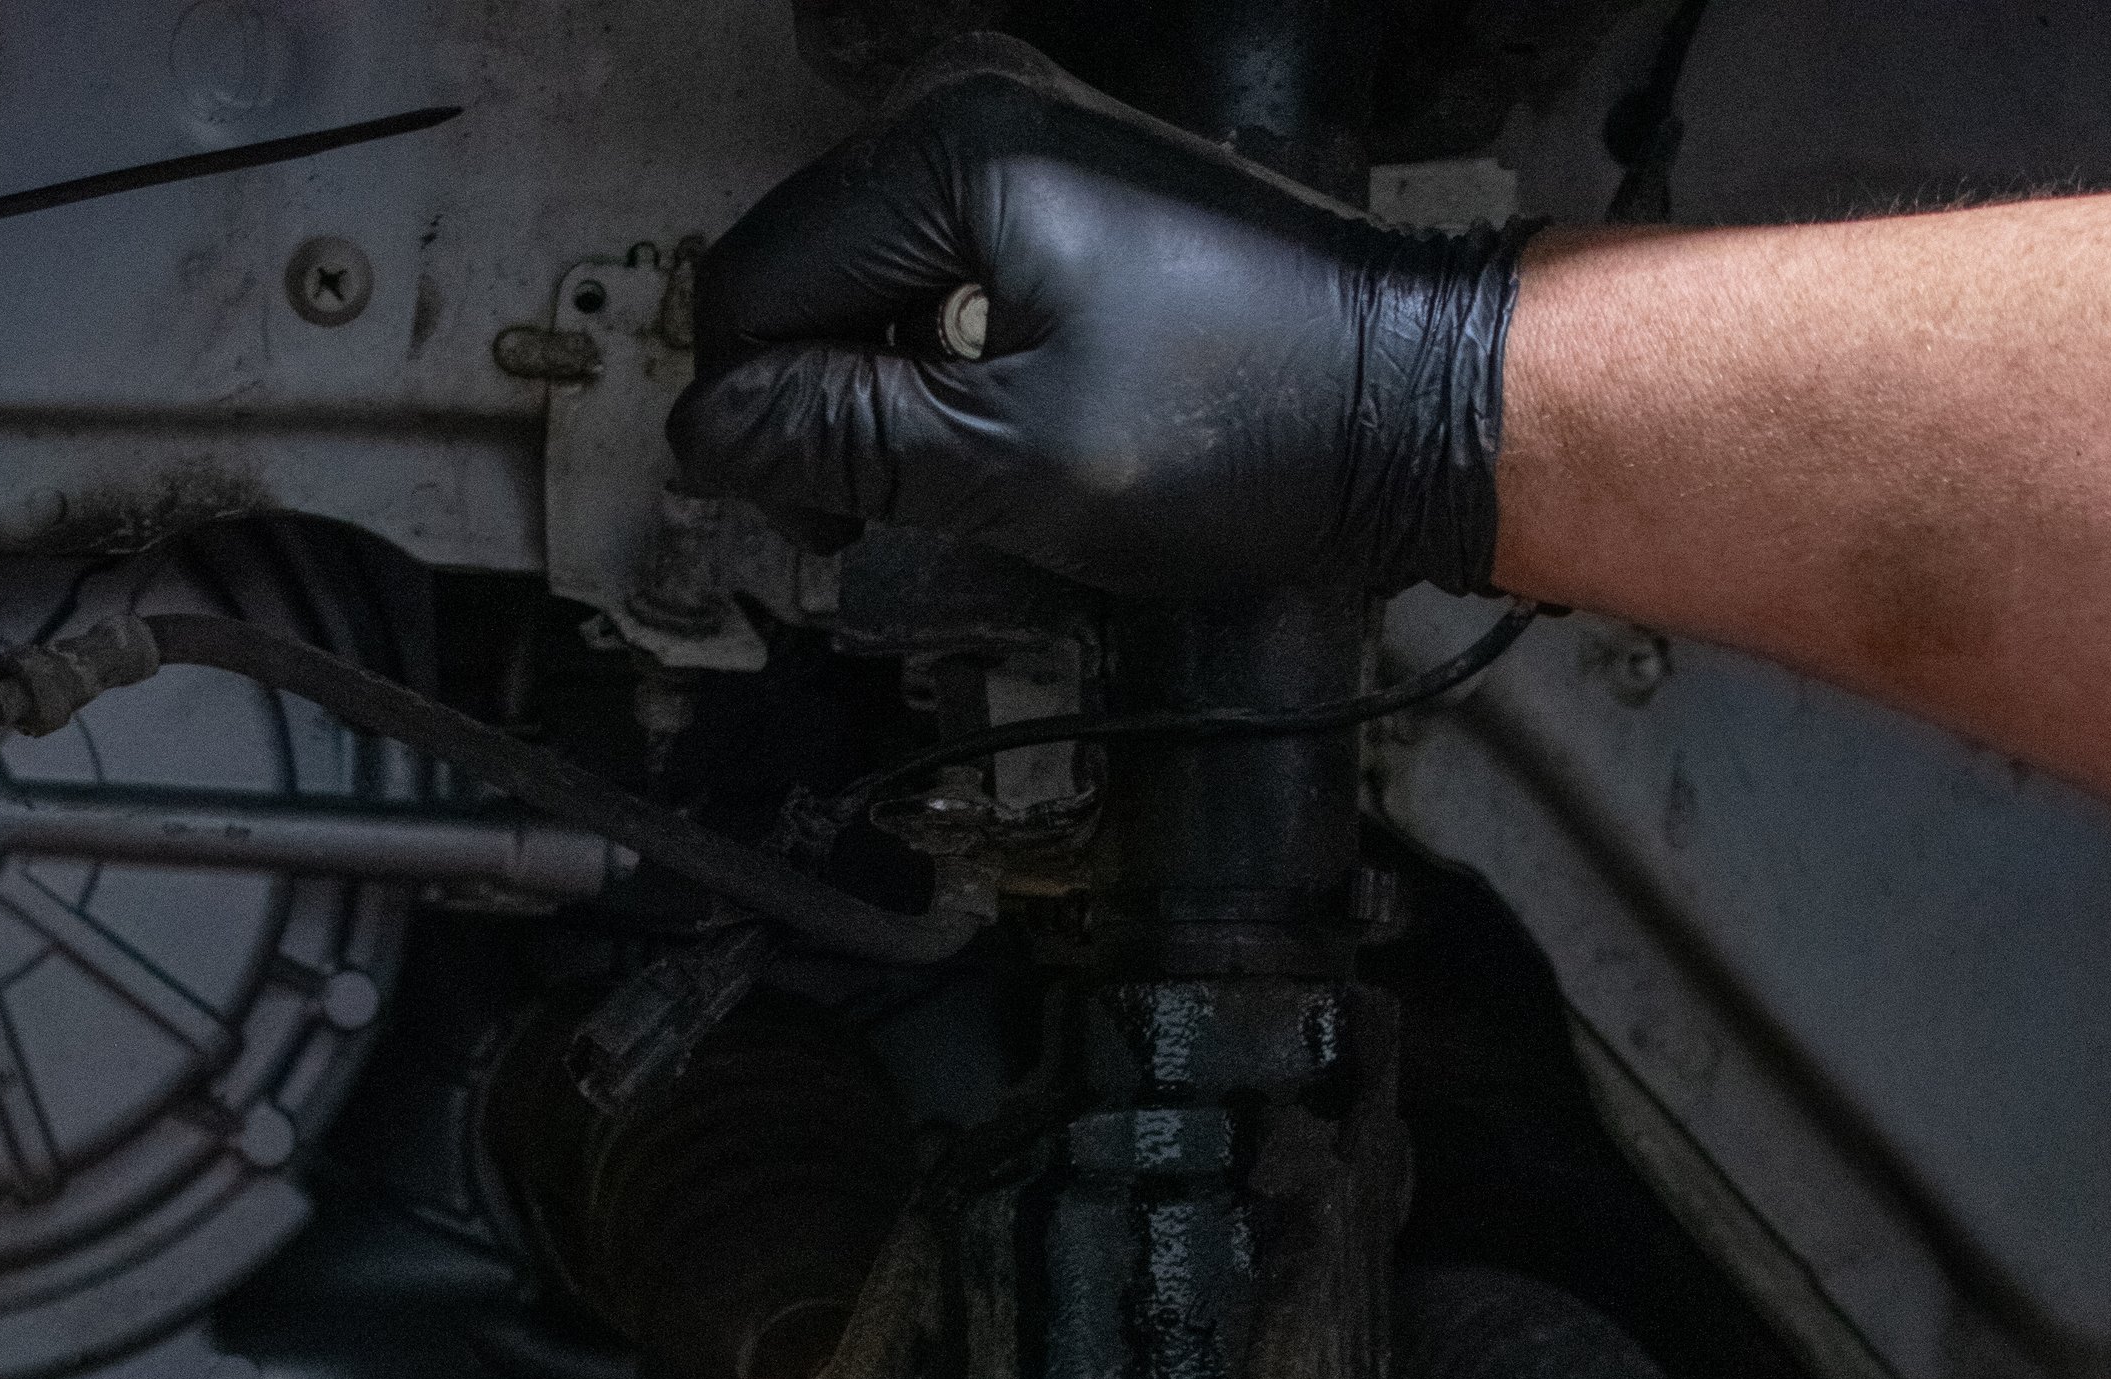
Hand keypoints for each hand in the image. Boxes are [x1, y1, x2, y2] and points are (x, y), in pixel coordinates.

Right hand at [669, 44, 1534, 602]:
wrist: (1406, 404)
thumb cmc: (1248, 426)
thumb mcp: (1007, 460)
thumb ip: (837, 443)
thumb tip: (704, 440)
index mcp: (944, 155)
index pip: (756, 286)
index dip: (750, 424)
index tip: (801, 525)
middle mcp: (970, 120)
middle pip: (803, 281)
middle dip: (812, 410)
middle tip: (863, 526)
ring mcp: (1021, 154)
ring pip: (865, 292)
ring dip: (876, 402)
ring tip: (941, 493)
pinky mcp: (1062, 201)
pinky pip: (940, 287)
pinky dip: (941, 374)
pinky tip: (992, 441)